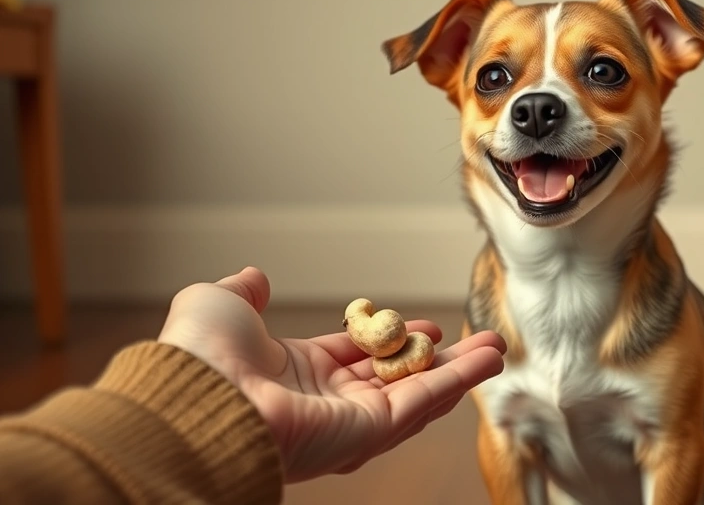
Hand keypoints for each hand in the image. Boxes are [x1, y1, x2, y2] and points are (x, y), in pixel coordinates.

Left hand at [157, 266, 505, 482]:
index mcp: (296, 373)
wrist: (200, 396)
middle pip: (396, 378)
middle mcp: (326, 401)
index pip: (356, 356)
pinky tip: (487, 361)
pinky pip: (420, 402)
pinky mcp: (367, 432)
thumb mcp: (220, 304)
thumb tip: (254, 277)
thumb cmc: (200, 355)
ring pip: (418, 394)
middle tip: (472, 340)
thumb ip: (244, 292)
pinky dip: (458, 382)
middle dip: (437, 359)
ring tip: (497, 349)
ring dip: (460, 373)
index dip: (390, 337)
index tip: (419, 322)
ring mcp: (349, 420)